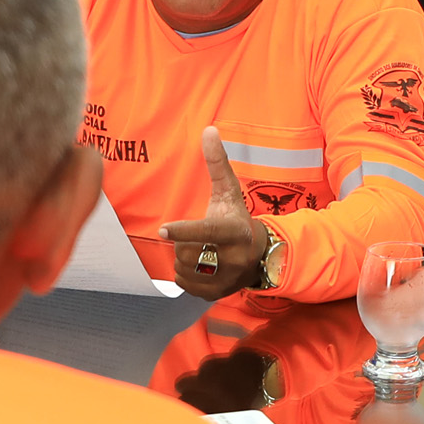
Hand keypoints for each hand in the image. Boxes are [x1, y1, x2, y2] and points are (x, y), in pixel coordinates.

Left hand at [157, 127, 268, 298]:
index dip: (183, 231)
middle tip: (196, 237)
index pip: (206, 233)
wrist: (260, 256)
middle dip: (183, 243)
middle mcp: (233, 259)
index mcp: (235, 232)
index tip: (162, 230)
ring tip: (199, 250)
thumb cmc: (237, 219)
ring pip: (183, 269)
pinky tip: (199, 265)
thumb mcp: (229, 192)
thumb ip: (217, 163)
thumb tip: (209, 130)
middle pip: (187, 252)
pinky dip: (184, 274)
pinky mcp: (216, 294)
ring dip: (183, 258)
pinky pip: (184, 284)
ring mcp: (226, 280)